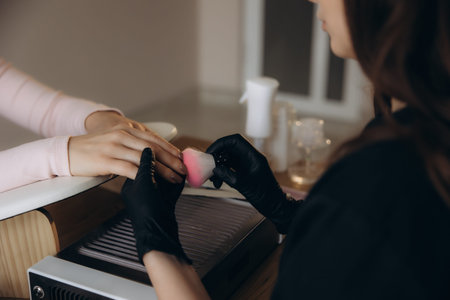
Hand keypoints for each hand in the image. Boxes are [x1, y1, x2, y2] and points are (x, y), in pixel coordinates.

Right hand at [69, 111, 185, 181]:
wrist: (66, 152)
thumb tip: (149, 153)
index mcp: (125, 130)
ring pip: (144, 159)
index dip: (169, 149)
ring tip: (174, 179)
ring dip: (162, 170)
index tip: (181, 158)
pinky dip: (144, 176)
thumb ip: (131, 145)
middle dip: (171, 160)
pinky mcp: (105, 160)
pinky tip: (153, 182)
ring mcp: (113, 147)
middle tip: (183, 170)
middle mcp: (121, 136)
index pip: (153, 139)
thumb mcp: (114, 141)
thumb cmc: (92, 150)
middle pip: (152, 148)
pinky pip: (129, 168)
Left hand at [121, 148, 190, 263]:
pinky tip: (184, 177)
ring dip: (174, 172)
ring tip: (182, 166)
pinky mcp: (165, 203)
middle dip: (167, 163)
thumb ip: (147, 165)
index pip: (141, 163)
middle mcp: (141, 190)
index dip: (153, 155)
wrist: (159, 234)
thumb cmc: (146, 213)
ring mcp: (154, 197)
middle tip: (176, 158)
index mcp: (131, 185)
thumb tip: (148, 150)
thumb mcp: (144, 182)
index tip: (163, 150)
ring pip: (165, 178)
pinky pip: (172, 188)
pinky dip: (179, 182)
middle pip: (155, 170)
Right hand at [206, 134, 300, 232]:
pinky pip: (230, 168)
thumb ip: (229, 176)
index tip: (210, 153)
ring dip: (218, 167)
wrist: (275, 207)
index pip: (235, 141)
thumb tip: (215, 169)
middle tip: (208, 166)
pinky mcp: (244, 173)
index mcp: (254, 156)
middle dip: (217, 156)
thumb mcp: (245, 186)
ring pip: (228, 160)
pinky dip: (222, 174)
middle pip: (229, 149)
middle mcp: (250, 158)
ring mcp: (247, 165)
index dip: (221, 143)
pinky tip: (218, 183)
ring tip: (213, 179)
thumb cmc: (266, 196)